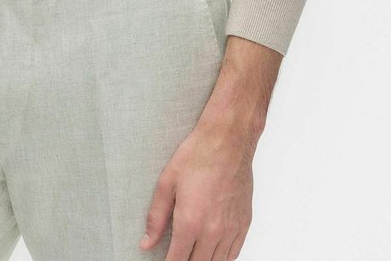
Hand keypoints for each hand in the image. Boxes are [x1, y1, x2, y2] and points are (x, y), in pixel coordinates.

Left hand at [139, 118, 253, 258]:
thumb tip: (146, 243)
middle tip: (176, 256)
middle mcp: (213, 231)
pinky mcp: (244, 223)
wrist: (228, 140)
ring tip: (192, 254)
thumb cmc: (198, 155)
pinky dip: (222, 259)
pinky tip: (212, 253)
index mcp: (190, 222)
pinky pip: (234, 254)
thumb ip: (156, 217)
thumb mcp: (167, 182)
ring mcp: (231, 229)